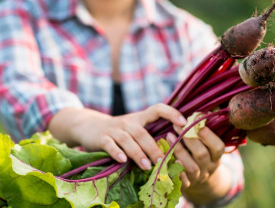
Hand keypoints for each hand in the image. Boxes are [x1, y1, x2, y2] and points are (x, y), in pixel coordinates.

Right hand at [49, 104, 186, 169]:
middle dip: (153, 147)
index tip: (184, 123)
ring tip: (148, 166)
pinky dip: (116, 152)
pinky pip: (110, 145)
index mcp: (140, 118)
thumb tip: (176, 150)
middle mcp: (128, 122)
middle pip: (143, 133)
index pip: (158, 109)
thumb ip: (151, 135)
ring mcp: (114, 129)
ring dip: (138, 153)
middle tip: (163, 160)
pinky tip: (122, 160)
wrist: (90, 126)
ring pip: (128, 140)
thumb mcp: (135, 128)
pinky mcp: (102, 138)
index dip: (171, 113)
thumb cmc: (121, 131)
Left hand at [166, 126, 225, 189]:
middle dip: (189, 139)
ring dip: (179, 151)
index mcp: (216, 156)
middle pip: (202, 155)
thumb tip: (199, 113)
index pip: (218, 147)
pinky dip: (173, 169)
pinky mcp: (186, 186)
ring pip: (191, 167)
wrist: (200, 181)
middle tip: (177, 125)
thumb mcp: (207, 144)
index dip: (208, 135)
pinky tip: (165, 157)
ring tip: (168, 136)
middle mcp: (209, 168)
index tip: (195, 122)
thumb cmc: (200, 153)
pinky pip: (180, 180)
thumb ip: (203, 130)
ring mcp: (198, 178)